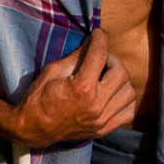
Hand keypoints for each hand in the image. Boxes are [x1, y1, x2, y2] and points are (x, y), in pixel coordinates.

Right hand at [11, 38, 139, 148]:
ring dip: (121, 80)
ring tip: (107, 77)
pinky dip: (124, 101)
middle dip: (112, 60)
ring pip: (128, 92)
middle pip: (120, 72)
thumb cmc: (39, 98)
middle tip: (101, 59)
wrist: (34, 129)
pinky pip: (128, 112)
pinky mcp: (104, 129)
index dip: (100, 39)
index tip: (99, 34)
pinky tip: (113, 94)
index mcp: (82, 88)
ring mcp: (102, 119)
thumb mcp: (53, 71)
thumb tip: (91, 42)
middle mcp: (96, 104)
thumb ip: (76, 56)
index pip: (100, 55)